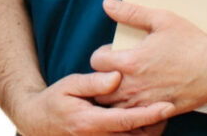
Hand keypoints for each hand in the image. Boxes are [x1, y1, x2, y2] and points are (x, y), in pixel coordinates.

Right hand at [13, 70, 172, 135]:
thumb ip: (93, 82)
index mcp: (90, 122)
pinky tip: (144, 120)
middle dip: (156, 124)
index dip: (149, 114)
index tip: (167, 106)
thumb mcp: (70, 85)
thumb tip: (117, 76)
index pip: (126, 121)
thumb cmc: (55, 101)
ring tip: (158, 112)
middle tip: (166, 105)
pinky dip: (140, 133)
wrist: (39, 123)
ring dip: (150, 130)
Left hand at [90, 0, 206, 113]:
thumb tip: (107, 4)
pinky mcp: (157, 112)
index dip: (101, 55)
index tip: (112, 53)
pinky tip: (139, 98)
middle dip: (102, 78)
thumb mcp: (160, 20)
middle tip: (115, 70)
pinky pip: (134, 118)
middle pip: (100, 89)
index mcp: (131, 62)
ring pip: (114, 107)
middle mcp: (134, 86)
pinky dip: (130, 110)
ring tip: (125, 84)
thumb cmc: (191, 43)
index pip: (97, 63)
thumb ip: (130, 12)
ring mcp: (145, 102)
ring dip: (114, 95)